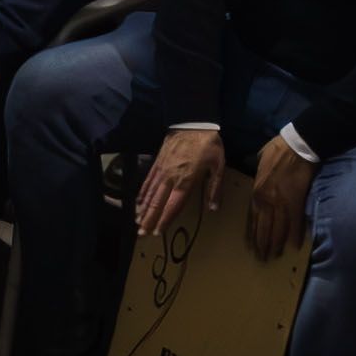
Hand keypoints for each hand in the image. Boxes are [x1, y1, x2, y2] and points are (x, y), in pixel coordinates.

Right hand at [133, 124, 223, 239]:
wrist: (192, 121)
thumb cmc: (208, 144)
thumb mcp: (218, 165)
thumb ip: (215, 188)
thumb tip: (213, 208)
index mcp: (187, 180)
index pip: (174, 204)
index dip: (165, 219)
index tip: (157, 232)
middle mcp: (171, 178)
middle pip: (157, 202)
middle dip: (149, 218)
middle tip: (142, 233)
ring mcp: (162, 170)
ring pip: (150, 193)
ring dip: (143, 208)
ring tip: (137, 222)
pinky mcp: (157, 162)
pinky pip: (148, 180)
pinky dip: (142, 193)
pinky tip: (138, 201)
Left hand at [244, 132, 314, 259]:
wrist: (297, 147)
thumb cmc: (278, 150)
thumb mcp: (259, 160)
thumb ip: (257, 171)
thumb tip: (256, 168)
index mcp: (256, 192)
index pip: (252, 219)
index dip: (253, 234)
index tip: (252, 246)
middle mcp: (266, 201)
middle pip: (263, 228)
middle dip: (262, 244)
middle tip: (262, 258)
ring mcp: (281, 203)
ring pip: (277, 229)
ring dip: (276, 244)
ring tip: (274, 255)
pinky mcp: (296, 202)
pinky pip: (295, 223)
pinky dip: (295, 235)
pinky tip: (294, 246)